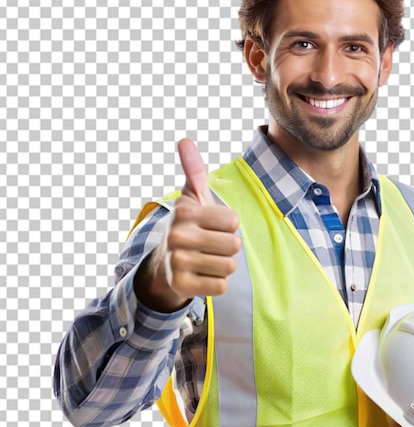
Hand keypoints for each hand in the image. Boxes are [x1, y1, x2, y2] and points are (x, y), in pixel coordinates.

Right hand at [135, 139, 240, 310]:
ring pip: (229, 267)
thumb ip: (194, 170)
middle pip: (234, 245)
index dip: (229, 226)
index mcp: (185, 212)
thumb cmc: (189, 226)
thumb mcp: (192, 197)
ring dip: (223, 265)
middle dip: (228, 247)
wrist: (165, 264)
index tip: (213, 226)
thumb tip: (184, 140)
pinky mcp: (181, 286)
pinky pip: (220, 286)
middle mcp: (178, 236)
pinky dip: (216, 283)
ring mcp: (178, 262)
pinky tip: (202, 276)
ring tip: (206, 260)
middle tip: (210, 246)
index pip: (234, 222)